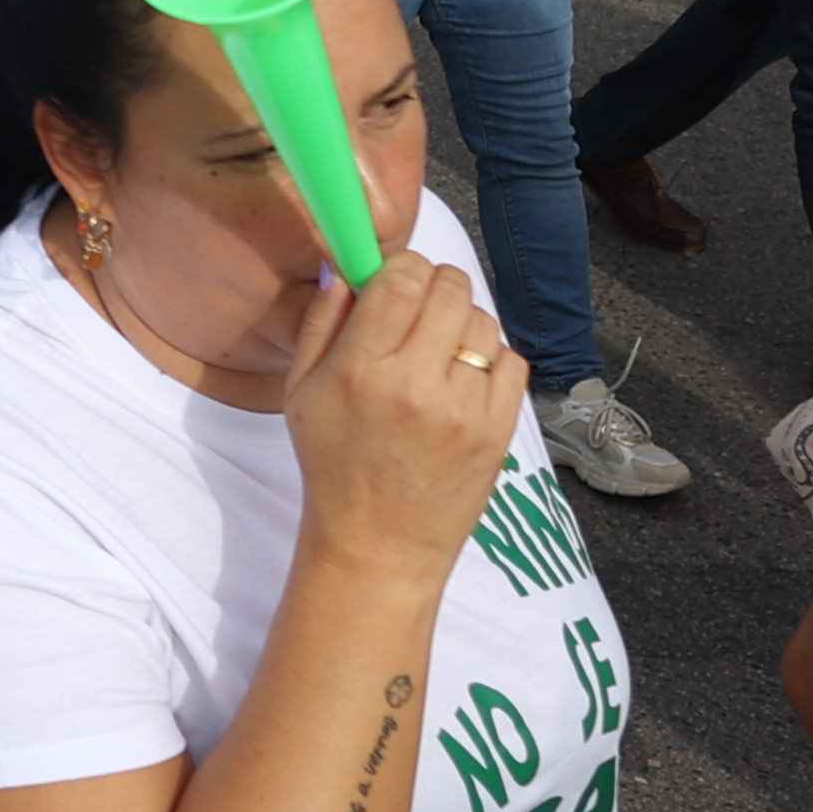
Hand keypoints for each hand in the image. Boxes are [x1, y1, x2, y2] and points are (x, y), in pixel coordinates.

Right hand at [281, 249, 529, 581]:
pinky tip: (465, 380)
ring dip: (462, 324)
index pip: (401, 277)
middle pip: (449, 288)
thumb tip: (347, 266)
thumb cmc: (333, 465)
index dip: (402, 266)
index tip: (395, 280)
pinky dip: (490, 359)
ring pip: (482, 321)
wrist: (379, 545)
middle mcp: (416, 384)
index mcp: (360, 369)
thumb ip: (322, 322)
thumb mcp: (301, 392)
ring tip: (441, 352)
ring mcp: (464, 409)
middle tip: (420, 310)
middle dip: (435, 286)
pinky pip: (511, 360)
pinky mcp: (498, 430)